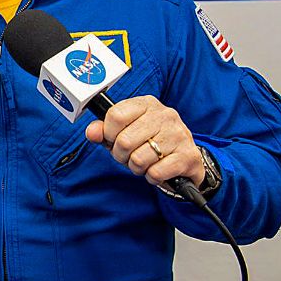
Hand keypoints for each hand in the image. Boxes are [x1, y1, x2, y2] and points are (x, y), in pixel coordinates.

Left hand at [84, 95, 204, 187]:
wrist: (185, 160)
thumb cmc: (149, 143)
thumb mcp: (124, 133)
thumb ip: (104, 131)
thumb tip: (92, 132)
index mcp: (146, 104)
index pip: (115, 115)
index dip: (109, 133)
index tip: (113, 139)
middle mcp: (165, 115)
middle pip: (124, 141)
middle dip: (121, 155)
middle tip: (129, 155)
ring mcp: (178, 134)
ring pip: (139, 159)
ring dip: (136, 168)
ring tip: (145, 162)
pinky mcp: (188, 155)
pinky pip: (155, 172)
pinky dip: (152, 177)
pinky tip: (158, 170)